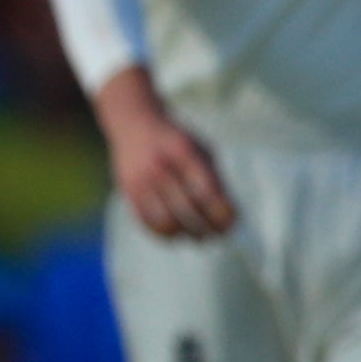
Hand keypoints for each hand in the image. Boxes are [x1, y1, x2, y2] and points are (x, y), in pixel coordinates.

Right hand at [95, 72, 234, 238]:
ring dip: (186, 235)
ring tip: (199, 238)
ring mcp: (140, 181)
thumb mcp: (202, 149)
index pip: (206, 191)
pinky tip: (178, 236)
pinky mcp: (128, 192)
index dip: (221, 213)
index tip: (233, 223)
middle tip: (219, 235)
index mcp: (183, 152)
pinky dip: (164, 235)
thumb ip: (215, 178)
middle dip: (207, 228)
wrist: (135, 123)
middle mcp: (160, 167)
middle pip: (187, 209)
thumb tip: (229, 214)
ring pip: (165, 221)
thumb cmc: (177, 141)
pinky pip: (146, 222)